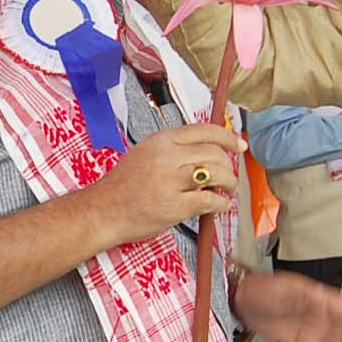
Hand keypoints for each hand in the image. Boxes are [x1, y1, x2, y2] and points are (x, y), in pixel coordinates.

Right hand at [83, 123, 240, 247]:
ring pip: (216, 174)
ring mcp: (171, 181)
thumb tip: (206, 151)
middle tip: (228, 177)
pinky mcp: (175, 206)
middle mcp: (168, 156)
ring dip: (228, 184)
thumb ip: (174, 149)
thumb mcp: (146, 153)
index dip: (228, 137)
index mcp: (162, 140)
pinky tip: (219, 206)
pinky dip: (221, 204)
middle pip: (215, 153)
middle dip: (229, 166)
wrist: (102, 211)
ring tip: (226, 191)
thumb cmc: (122, 186)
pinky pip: (210, 201)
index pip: (205, 130)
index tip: (239, 145)